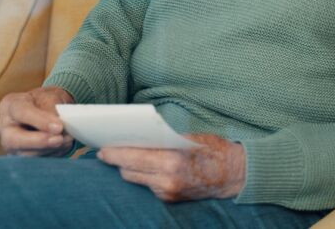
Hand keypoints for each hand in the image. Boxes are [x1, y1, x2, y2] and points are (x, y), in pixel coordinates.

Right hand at [0, 86, 74, 156]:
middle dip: (39, 142)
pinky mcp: (20, 156)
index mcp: (10, 105)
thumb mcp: (50, 96)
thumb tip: (58, 129)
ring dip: (48, 150)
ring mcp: (10, 145)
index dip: (40, 121)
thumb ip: (52, 110)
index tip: (59, 127)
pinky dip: (51, 155)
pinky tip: (64, 147)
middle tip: (59, 139)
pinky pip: (34, 162)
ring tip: (67, 141)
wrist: (46, 108)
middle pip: (14, 140)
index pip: (21, 113)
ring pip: (24, 154)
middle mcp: (5, 127)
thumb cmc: (45, 101)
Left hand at [98, 133, 245, 201]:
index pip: (131, 157)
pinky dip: (143, 176)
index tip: (101, 149)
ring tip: (121, 158)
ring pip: (134, 180)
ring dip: (128, 169)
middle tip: (106, 151)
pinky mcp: (169, 199)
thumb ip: (162, 139)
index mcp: (171, 160)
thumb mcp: (188, 137)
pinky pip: (147, 186)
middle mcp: (167, 179)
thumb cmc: (213, 149)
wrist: (234, 174)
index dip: (113, 153)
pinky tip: (142, 167)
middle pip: (128, 171)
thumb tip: (136, 134)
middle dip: (116, 161)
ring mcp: (167, 192)